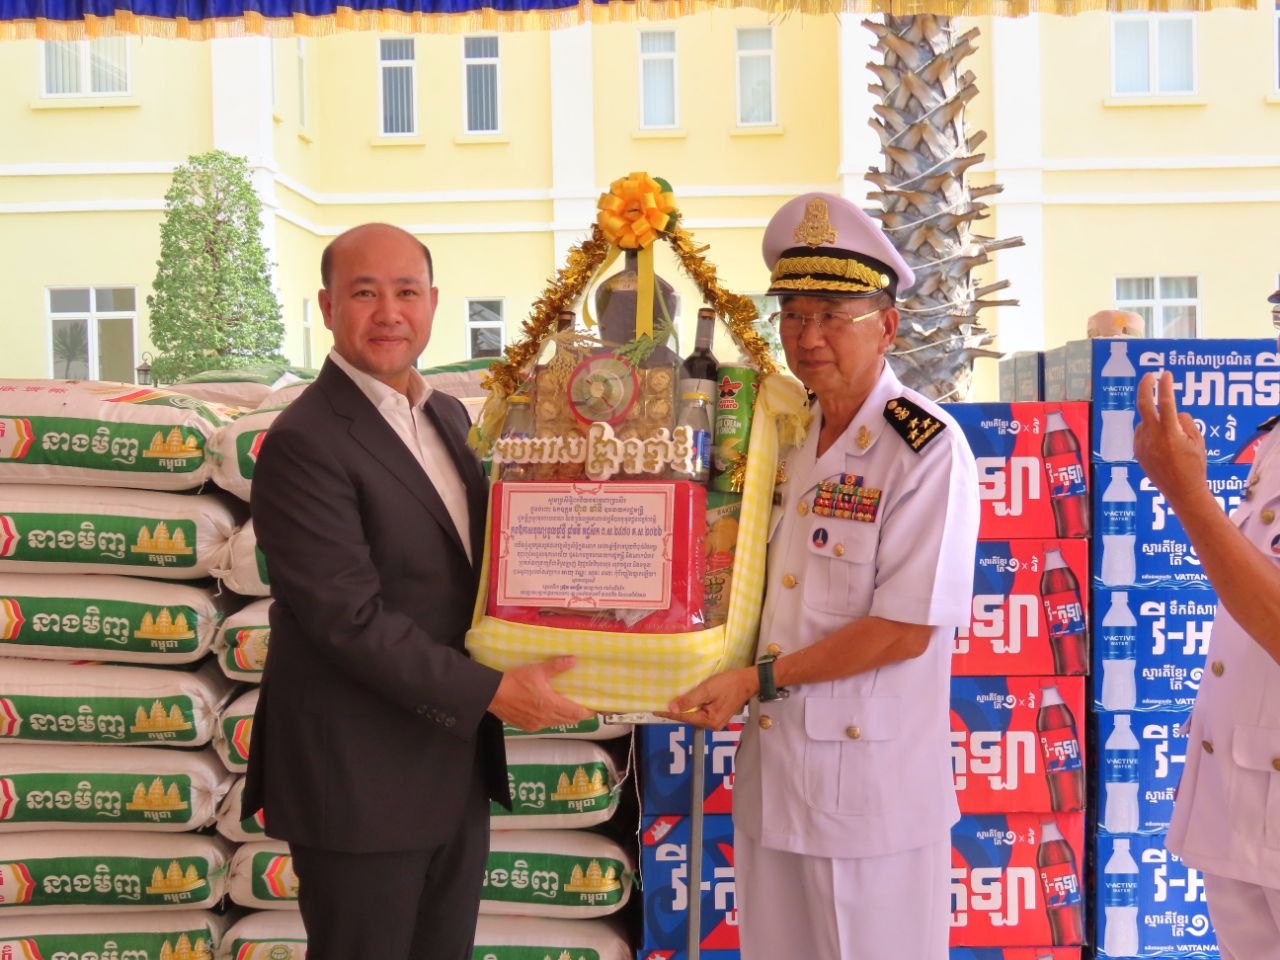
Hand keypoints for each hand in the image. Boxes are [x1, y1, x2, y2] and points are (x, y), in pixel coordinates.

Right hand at [489, 656, 591, 731]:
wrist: (492, 694)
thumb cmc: (515, 681)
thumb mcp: (537, 670)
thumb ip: (557, 666)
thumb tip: (573, 660)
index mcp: (551, 705)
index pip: (576, 713)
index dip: (587, 712)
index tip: (595, 708)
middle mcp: (546, 718)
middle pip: (568, 720)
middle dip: (577, 715)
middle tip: (583, 707)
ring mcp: (536, 724)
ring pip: (556, 723)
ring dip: (564, 717)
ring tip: (566, 708)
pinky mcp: (526, 726)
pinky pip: (544, 725)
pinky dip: (550, 719)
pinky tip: (546, 711)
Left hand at [657, 667, 755, 729]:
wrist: (748, 681)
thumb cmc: (729, 684)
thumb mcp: (707, 690)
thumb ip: (689, 700)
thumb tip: (671, 709)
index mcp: (709, 721)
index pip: (683, 717)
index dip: (668, 713)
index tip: (654, 710)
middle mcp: (712, 725)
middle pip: (688, 718)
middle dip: (674, 712)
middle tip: (659, 705)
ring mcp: (716, 721)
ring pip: (694, 716)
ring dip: (683, 709)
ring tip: (669, 702)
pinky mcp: (718, 715)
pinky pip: (700, 713)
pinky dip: (691, 707)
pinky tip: (684, 701)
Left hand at [1133, 370, 1210, 511]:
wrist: (1181, 491)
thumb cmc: (1194, 466)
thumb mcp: (1198, 442)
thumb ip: (1186, 423)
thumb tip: (1175, 413)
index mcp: (1170, 433)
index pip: (1166, 403)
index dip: (1165, 386)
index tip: (1166, 374)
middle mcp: (1153, 437)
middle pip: (1143, 405)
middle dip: (1145, 387)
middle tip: (1149, 375)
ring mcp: (1142, 444)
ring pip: (1146, 422)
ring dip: (1155, 420)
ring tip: (1171, 439)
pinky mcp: (1137, 451)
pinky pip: (1143, 434)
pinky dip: (1151, 432)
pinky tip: (1163, 445)